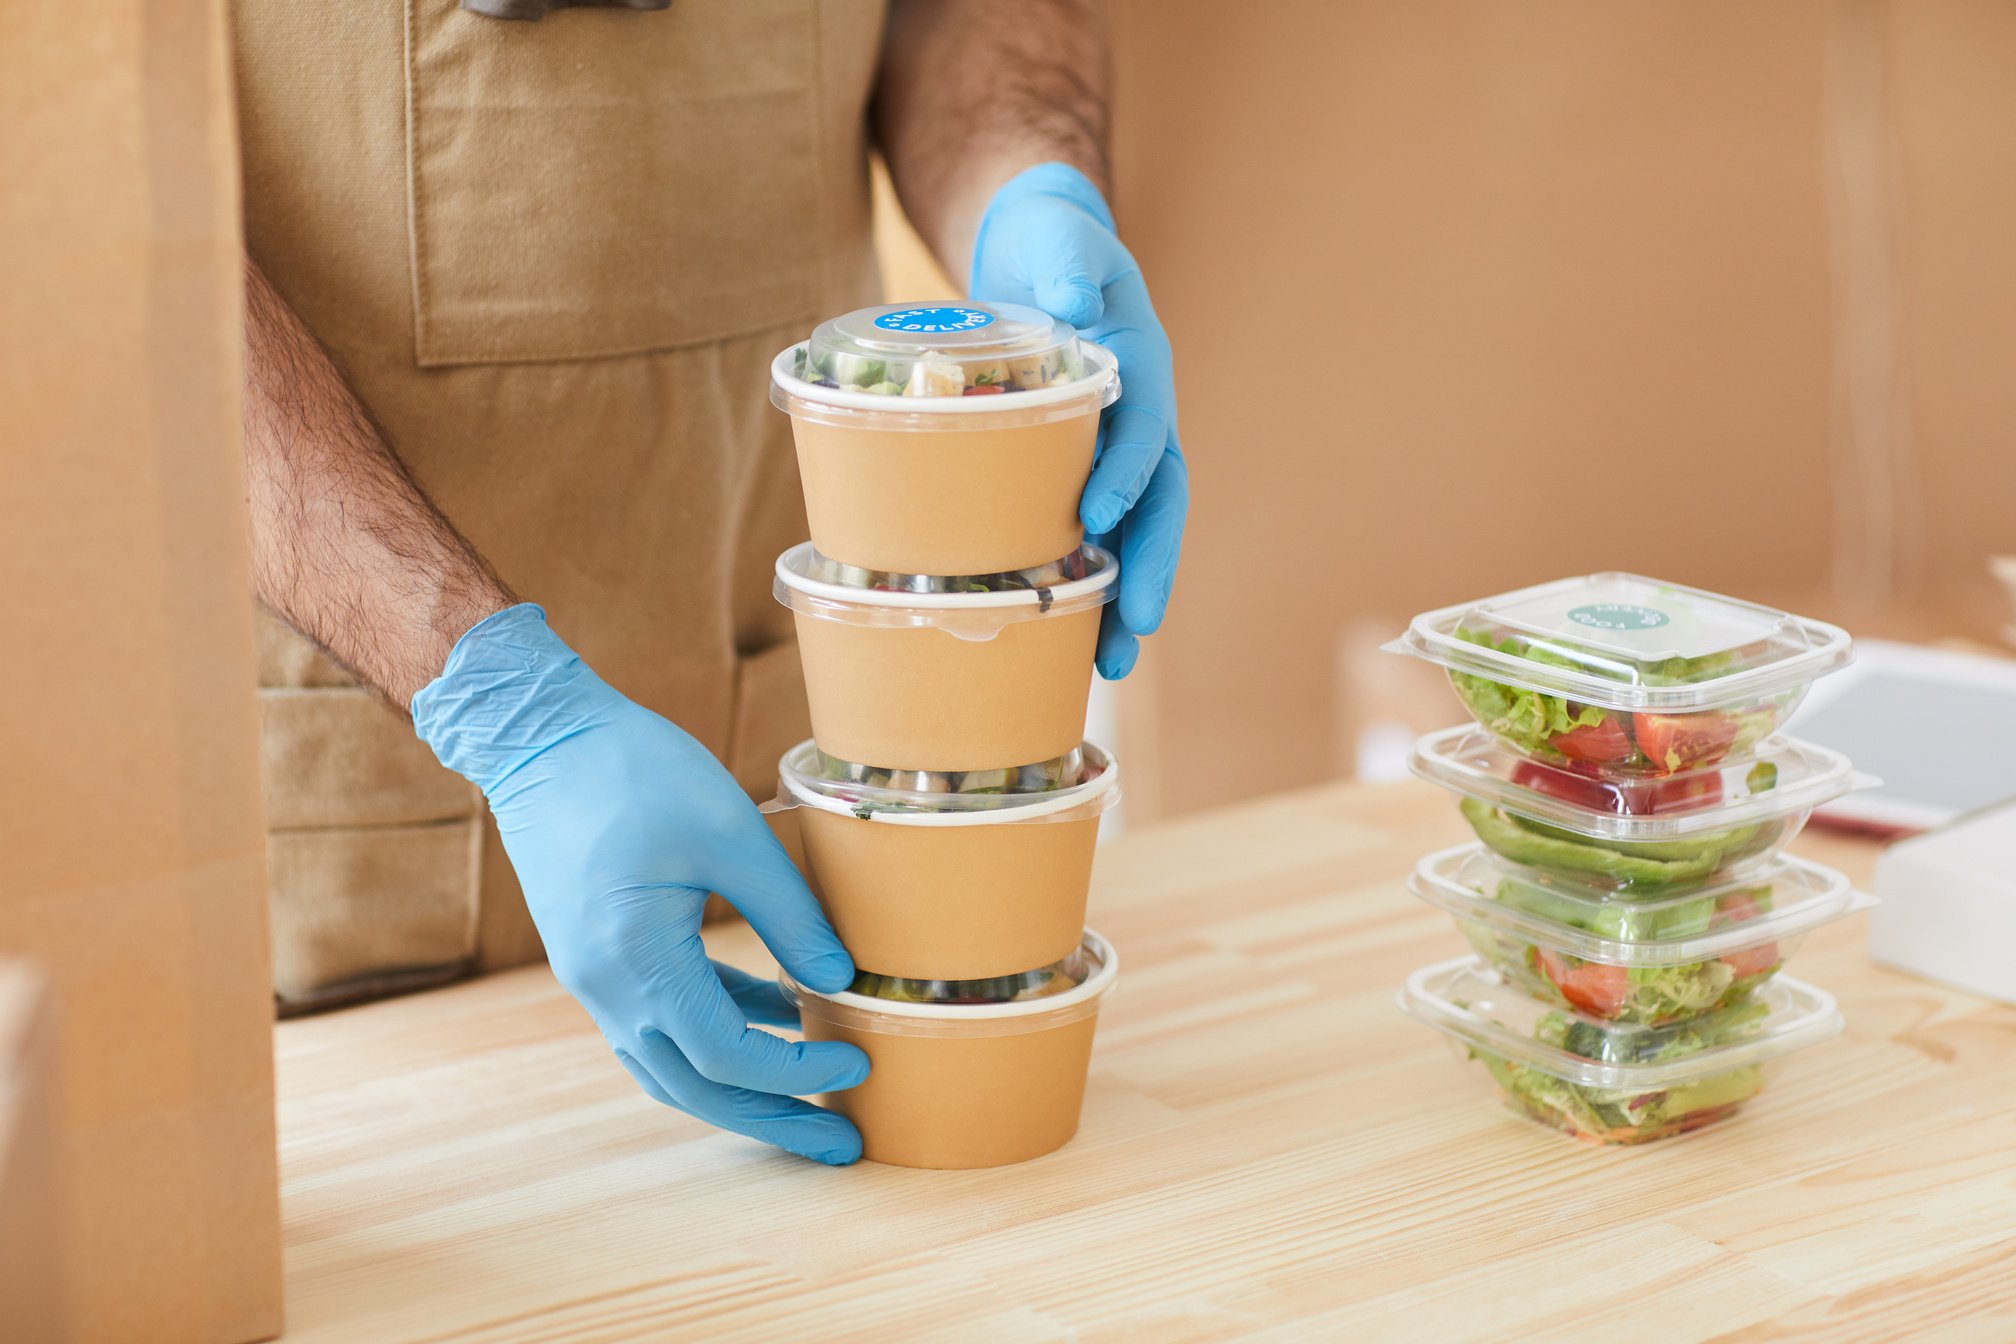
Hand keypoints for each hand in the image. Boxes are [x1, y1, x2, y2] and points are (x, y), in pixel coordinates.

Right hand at [412, 604, 868, 1163]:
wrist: (538, 733)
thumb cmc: (635, 768)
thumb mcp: (730, 832)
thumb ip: (789, 913)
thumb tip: (841, 982)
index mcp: (636, 960)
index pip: (727, 1055)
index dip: (798, 1072)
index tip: (859, 1064)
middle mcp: (604, 986)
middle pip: (695, 1088)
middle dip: (773, 1122)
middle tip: (842, 1150)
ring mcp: (592, 976)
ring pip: (671, 1065)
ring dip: (742, 1089)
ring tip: (813, 1103)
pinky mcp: (596, 955)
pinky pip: (659, 1020)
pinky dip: (716, 1031)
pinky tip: (776, 1017)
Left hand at [970, 162, 1186, 680]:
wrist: (1045, 250)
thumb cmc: (1053, 244)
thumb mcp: (1061, 235)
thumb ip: (1068, 255)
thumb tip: (1071, 289)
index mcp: (1143, 370)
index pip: (1145, 432)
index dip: (1126, 474)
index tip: (1095, 516)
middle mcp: (1141, 421)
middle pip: (1159, 505)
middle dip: (1151, 567)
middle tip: (1137, 627)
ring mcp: (1116, 452)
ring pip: (1135, 536)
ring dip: (1127, 599)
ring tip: (1109, 667)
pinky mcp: (1080, 472)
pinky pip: (1096, 536)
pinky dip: (1089, 587)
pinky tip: (1067, 643)